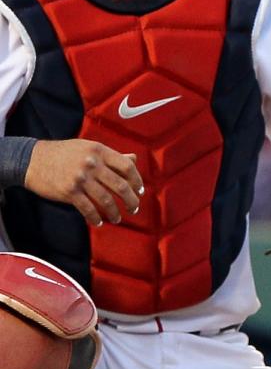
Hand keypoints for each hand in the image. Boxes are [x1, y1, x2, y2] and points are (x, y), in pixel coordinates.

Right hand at [25, 139, 142, 227]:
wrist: (31, 159)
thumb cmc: (63, 153)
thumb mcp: (89, 147)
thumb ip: (111, 155)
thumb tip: (134, 159)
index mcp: (100, 151)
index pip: (127, 167)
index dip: (137, 181)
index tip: (140, 191)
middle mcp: (92, 164)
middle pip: (120, 186)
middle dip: (131, 200)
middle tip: (134, 208)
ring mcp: (81, 178)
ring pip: (106, 200)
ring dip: (115, 212)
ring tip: (118, 218)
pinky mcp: (69, 192)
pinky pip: (88, 209)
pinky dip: (96, 218)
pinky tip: (99, 221)